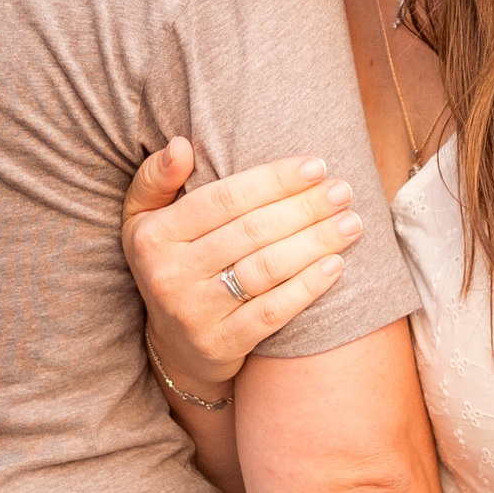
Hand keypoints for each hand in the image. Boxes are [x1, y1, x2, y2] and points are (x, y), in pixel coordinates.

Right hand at [120, 142, 366, 394]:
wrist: (173, 348)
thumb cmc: (170, 264)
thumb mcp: (142, 219)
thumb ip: (156, 178)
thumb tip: (181, 145)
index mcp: (153, 235)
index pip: (223, 199)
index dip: (273, 180)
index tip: (316, 166)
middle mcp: (169, 273)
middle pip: (251, 232)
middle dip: (304, 207)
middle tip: (343, 192)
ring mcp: (193, 313)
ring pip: (265, 269)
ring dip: (315, 243)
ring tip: (351, 223)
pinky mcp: (219, 345)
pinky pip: (271, 312)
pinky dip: (307, 287)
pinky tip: (336, 265)